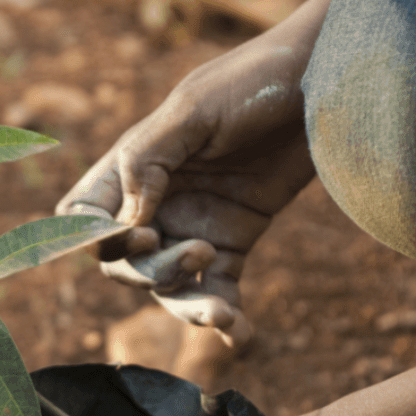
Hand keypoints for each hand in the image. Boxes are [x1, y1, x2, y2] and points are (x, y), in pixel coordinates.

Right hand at [59, 31, 316, 345]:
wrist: (331, 82)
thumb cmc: (254, 81)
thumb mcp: (194, 110)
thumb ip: (148, 160)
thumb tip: (129, 221)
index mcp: (131, 166)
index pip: (83, 217)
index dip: (94, 239)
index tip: (136, 236)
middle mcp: (155, 202)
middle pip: (123, 263)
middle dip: (150, 272)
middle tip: (194, 251)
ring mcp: (192, 225)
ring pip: (167, 287)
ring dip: (187, 305)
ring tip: (221, 310)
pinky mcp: (233, 242)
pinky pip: (217, 289)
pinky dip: (225, 316)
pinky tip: (241, 333)